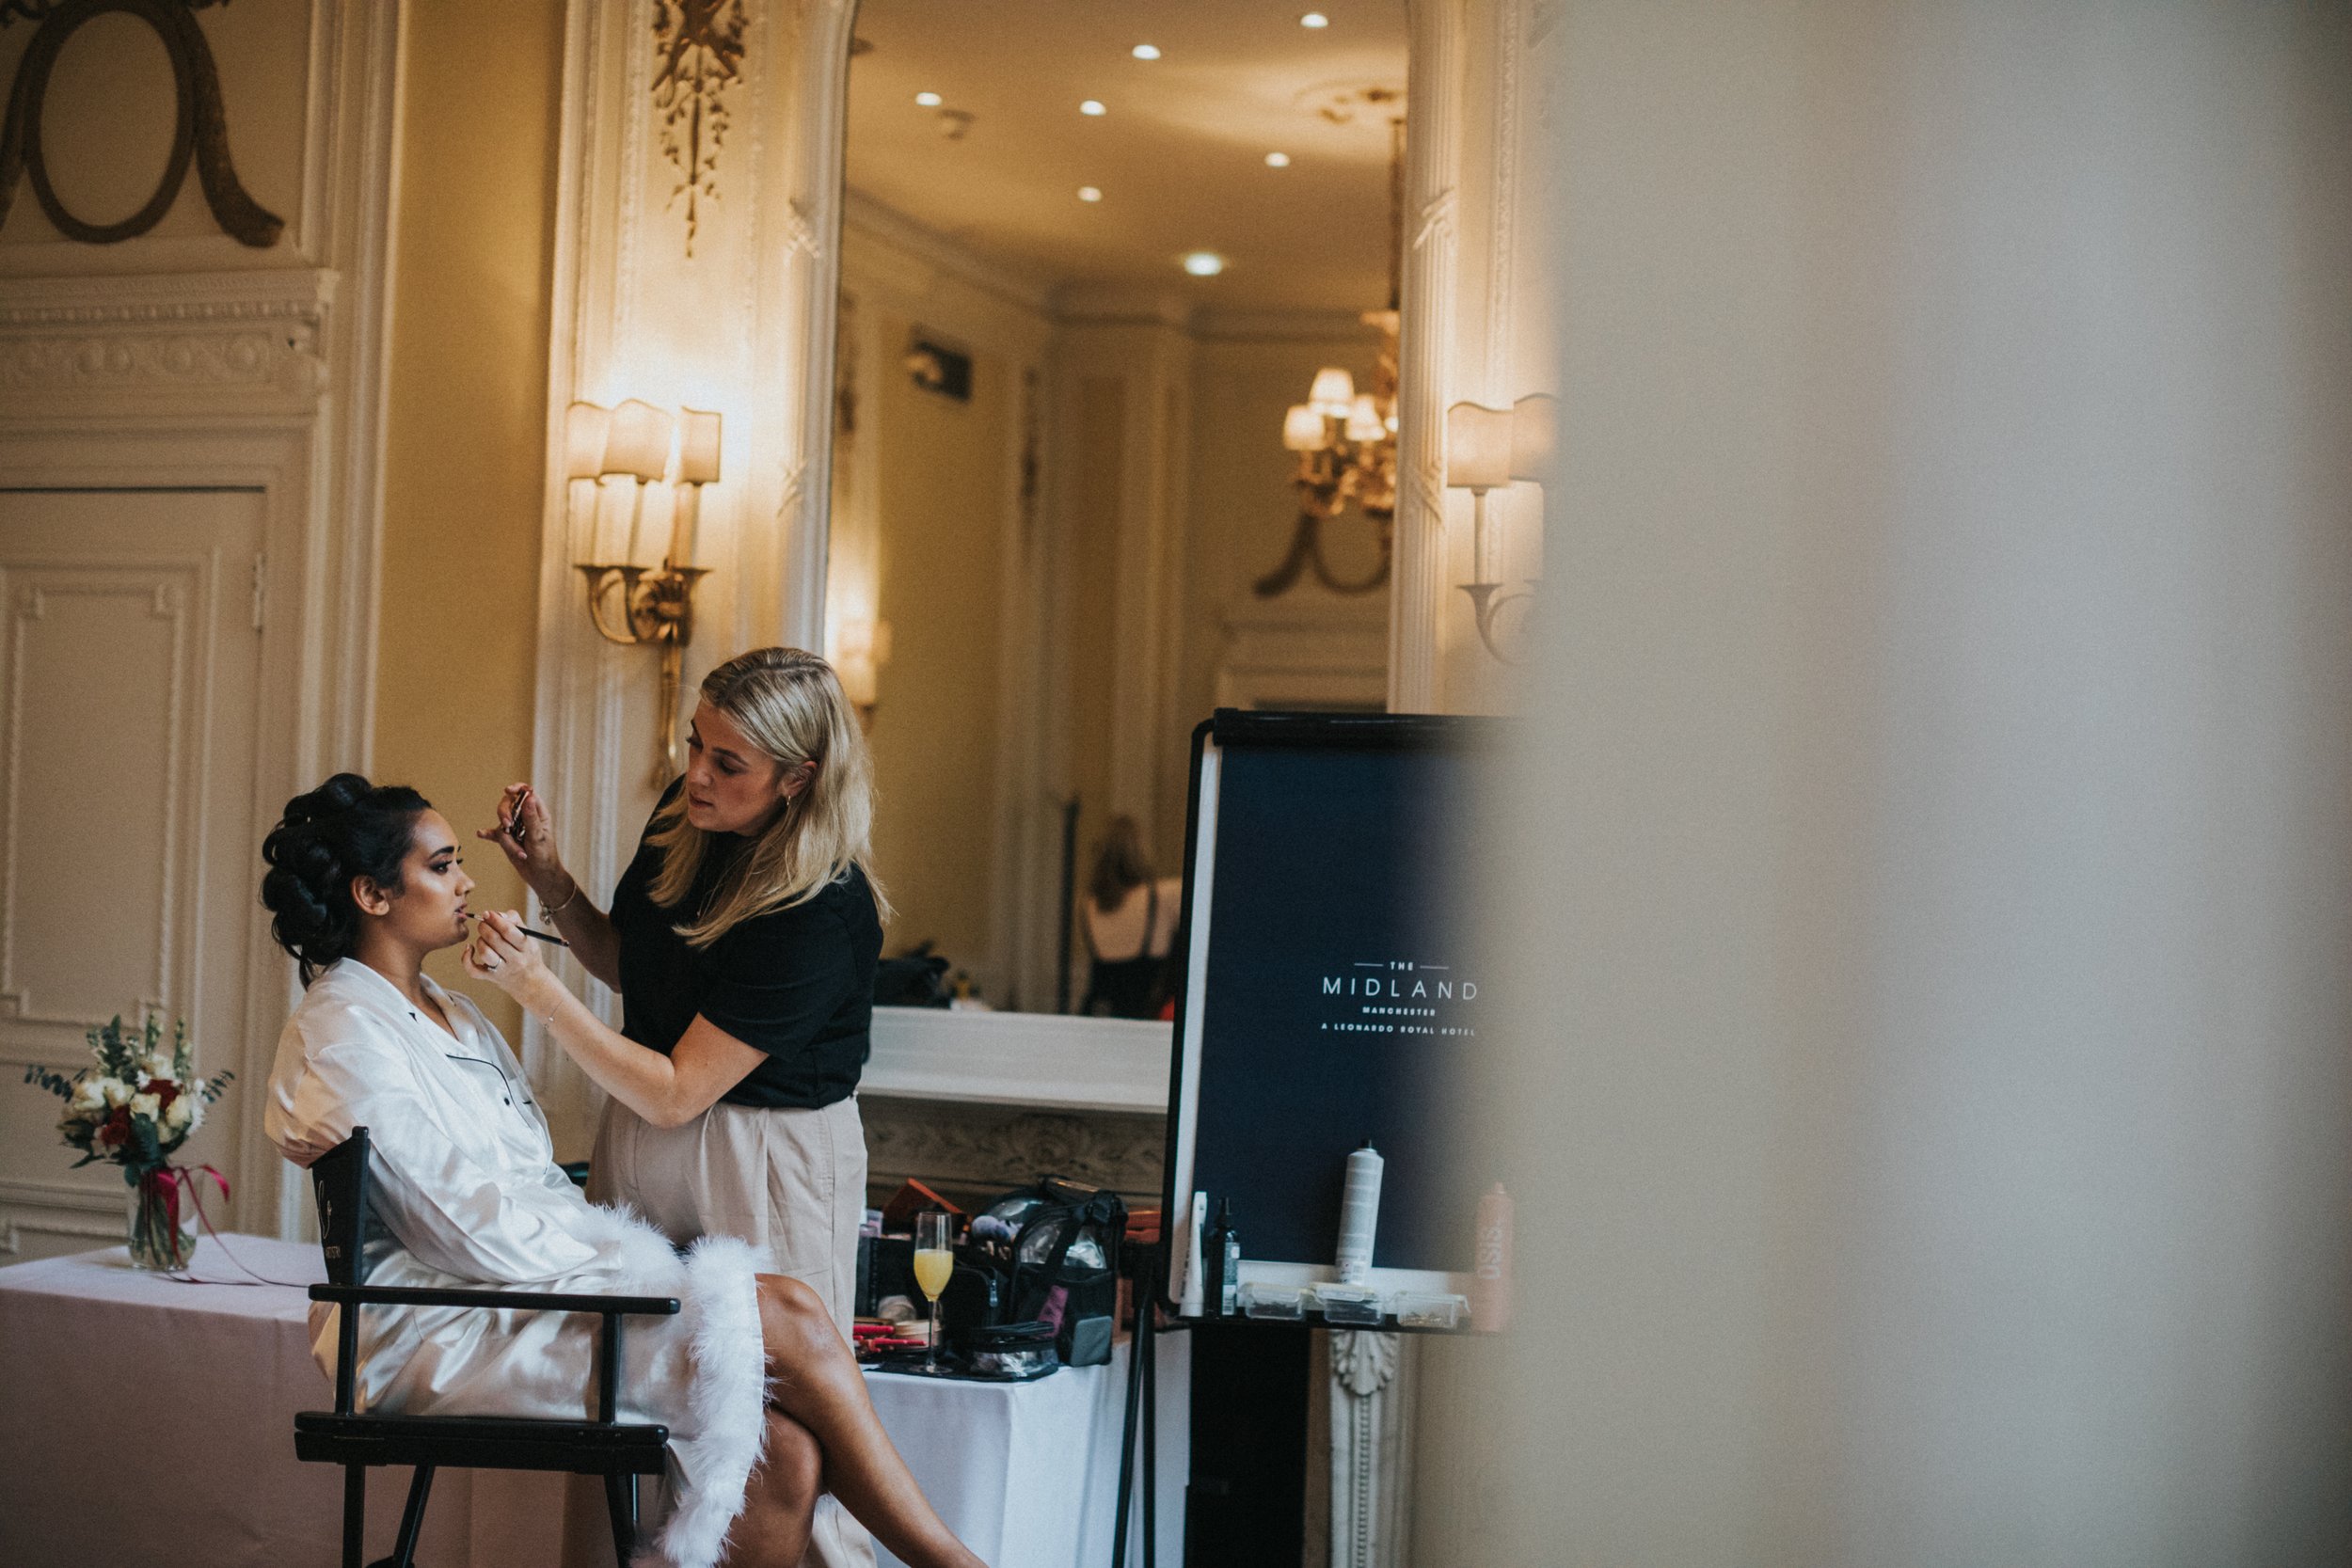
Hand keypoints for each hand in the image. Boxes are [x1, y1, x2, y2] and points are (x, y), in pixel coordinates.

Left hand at [463, 910, 560, 1015]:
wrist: (531, 982)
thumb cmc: (527, 954)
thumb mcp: (529, 936)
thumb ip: (514, 921)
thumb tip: (496, 914)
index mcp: (526, 947)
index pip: (509, 931)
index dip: (495, 920)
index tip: (488, 913)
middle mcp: (515, 960)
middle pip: (494, 940)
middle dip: (484, 927)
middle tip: (483, 923)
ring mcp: (502, 971)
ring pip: (485, 953)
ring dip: (479, 940)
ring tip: (483, 937)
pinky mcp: (490, 977)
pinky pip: (473, 970)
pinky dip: (466, 958)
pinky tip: (469, 949)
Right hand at [478, 784, 570, 905]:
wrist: (540, 876)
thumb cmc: (545, 857)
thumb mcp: (538, 837)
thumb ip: (531, 818)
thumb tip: (529, 797)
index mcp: (538, 814)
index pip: (527, 794)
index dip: (517, 789)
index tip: (508, 790)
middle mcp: (526, 818)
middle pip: (509, 805)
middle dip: (505, 814)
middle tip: (508, 825)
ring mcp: (516, 828)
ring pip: (502, 823)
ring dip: (508, 840)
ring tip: (520, 853)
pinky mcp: (507, 839)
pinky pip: (495, 834)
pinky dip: (488, 834)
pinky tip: (481, 833)